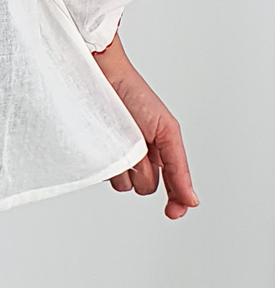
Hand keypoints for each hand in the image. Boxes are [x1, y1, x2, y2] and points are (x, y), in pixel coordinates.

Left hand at [92, 36, 197, 219]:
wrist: (102, 75)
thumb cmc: (135, 95)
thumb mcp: (167, 131)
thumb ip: (178, 168)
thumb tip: (191, 200)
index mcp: (161, 152)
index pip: (172, 187)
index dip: (176, 201)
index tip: (173, 212)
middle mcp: (139, 158)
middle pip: (146, 187)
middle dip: (145, 172)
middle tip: (140, 146)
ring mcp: (116, 157)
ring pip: (124, 184)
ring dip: (125, 167)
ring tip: (120, 138)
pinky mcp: (96, 155)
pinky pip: (103, 174)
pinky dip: (106, 163)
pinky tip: (105, 141)